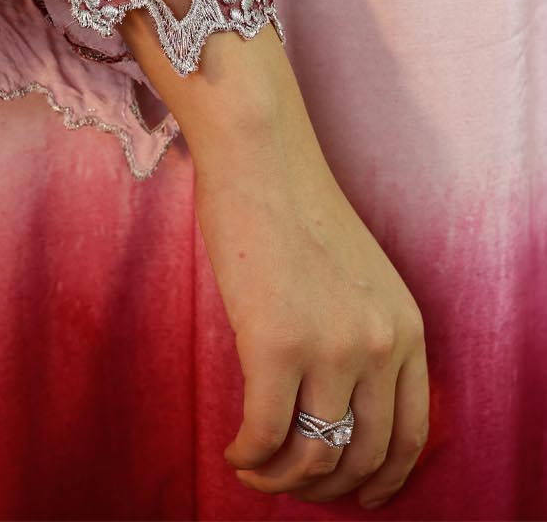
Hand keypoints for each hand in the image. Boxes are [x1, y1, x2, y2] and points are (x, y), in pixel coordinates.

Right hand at [187, 40, 430, 509]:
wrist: (262, 157)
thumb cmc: (295, 207)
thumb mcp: (358, 278)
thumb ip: (364, 335)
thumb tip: (337, 411)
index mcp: (405, 327)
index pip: (409, 436)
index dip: (381, 479)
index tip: (354, 494)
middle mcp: (379, 344)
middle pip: (361, 456)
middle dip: (323, 486)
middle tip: (288, 480)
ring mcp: (331, 347)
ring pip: (312, 455)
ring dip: (279, 477)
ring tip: (254, 468)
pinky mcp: (276, 344)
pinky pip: (265, 434)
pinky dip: (249, 455)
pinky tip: (235, 449)